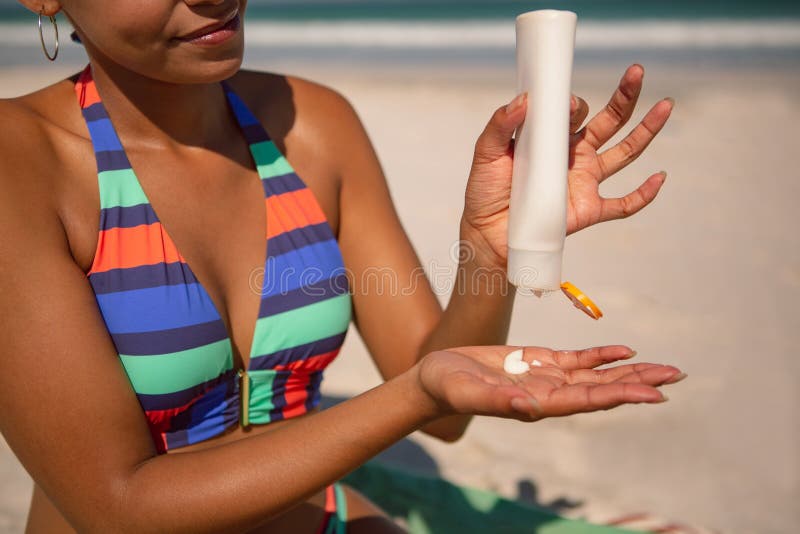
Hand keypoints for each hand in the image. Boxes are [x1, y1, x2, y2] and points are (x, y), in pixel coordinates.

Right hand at [417, 345, 683, 420]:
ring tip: (663, 368)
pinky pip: (576, 360)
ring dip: (628, 370)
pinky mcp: (537, 362)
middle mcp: (549, 393)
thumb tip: (530, 408)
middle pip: (602, 388)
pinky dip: (601, 355)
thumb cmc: (446, 387)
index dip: (620, 395)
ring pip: (595, 374)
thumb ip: (496, 401)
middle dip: (638, 382)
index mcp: (537, 404)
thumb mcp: (466, 391)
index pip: (587, 400)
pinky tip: (623, 350)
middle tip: (675, 376)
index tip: (653, 394)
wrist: (434, 378)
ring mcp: (545, 378)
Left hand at [461, 64, 672, 268]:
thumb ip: (500, 124)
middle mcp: (574, 156)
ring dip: (646, 131)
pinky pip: (624, 204)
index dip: (574, 104)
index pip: (574, 113)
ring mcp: (585, 182)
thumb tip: (524, 98)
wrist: (487, 233)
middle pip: (609, 122)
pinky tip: (660, 177)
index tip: (566, 103)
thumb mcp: (486, 153)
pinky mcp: (589, 210)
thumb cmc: (486, 191)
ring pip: (625, 153)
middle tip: (637, 72)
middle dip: (625, 98)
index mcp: (552, 139)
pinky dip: (644, 193)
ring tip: (665, 107)